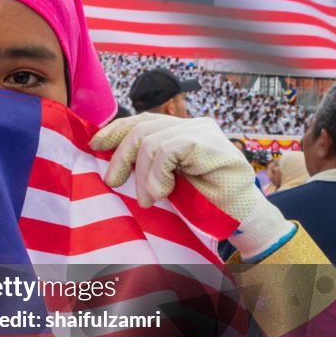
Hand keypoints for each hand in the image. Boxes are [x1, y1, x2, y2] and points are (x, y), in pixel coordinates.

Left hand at [91, 114, 292, 259]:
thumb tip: (111, 162)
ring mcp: (203, 131)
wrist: (240, 216)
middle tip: (112, 182)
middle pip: (142, 128)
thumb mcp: (167, 178)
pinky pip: (167, 151)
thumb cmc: (203, 201)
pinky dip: (157, 175)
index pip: (143, 120)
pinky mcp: (208, 142)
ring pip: (150, 142)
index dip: (116, 129)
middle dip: (120, 155)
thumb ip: (147, 165)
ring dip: (142, 175)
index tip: (95, 144)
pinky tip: (162, 193)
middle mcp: (193, 125)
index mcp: (182, 130)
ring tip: (149, 199)